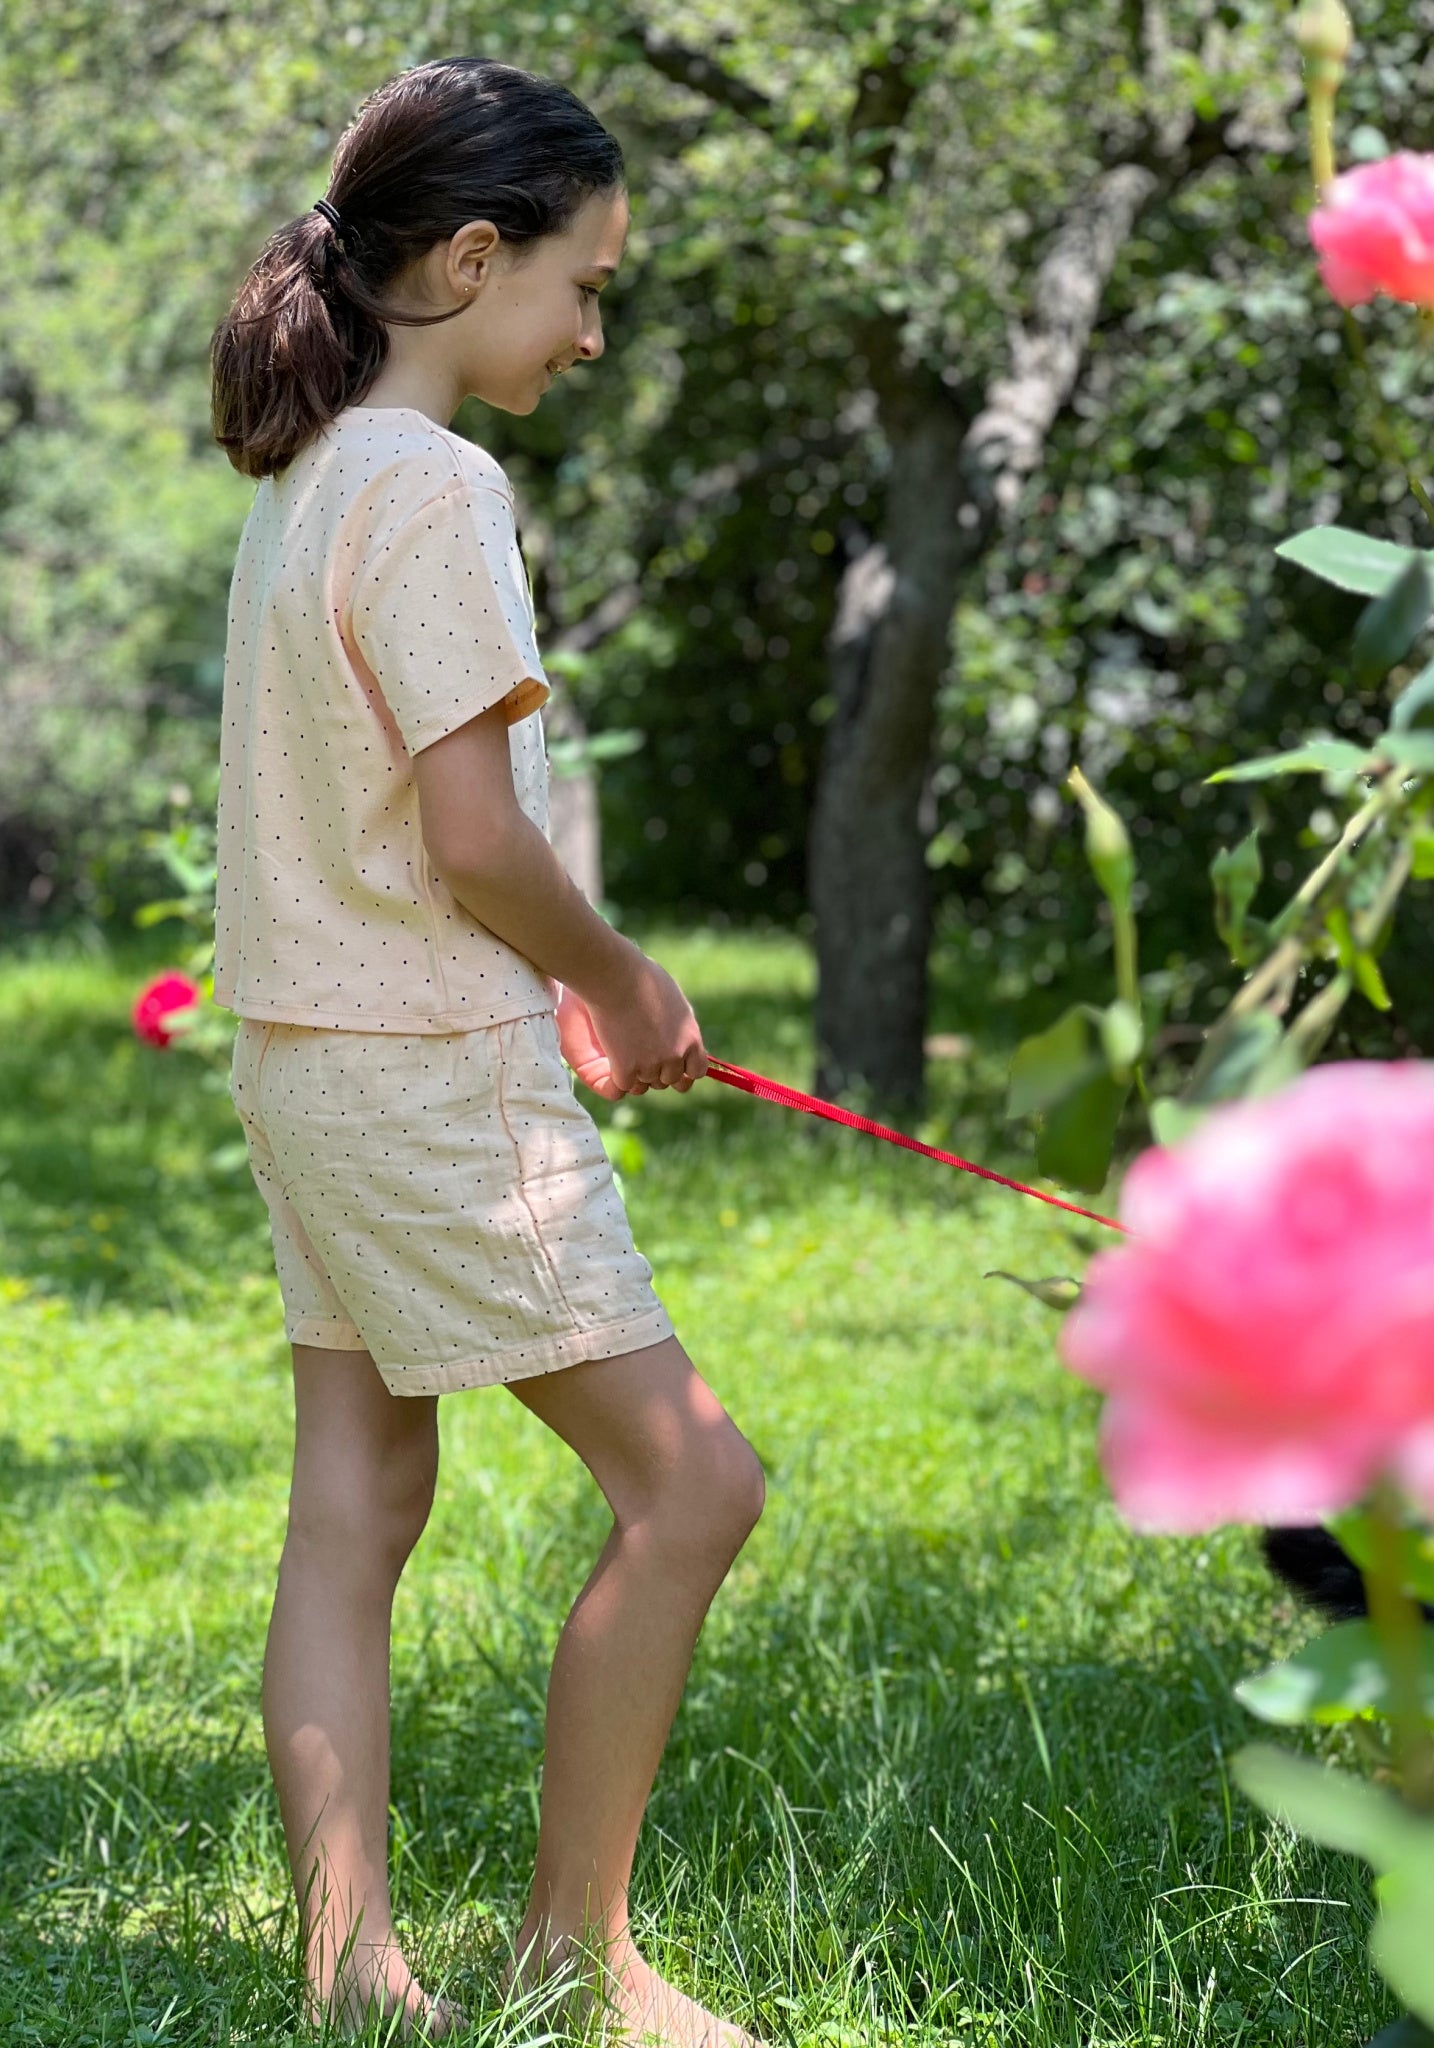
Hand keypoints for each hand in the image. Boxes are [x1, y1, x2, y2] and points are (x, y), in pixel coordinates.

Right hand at [557, 960, 706, 1097]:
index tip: (672, 1064)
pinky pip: (624, 1085)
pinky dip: (617, 1076)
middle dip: (657, 1071)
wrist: (617, 978)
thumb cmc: (642, 980)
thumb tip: (684, 1040)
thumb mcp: (675, 1001)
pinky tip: (612, 1055)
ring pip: (645, 1084)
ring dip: (636, 1072)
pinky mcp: (627, 1069)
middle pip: (669, 1080)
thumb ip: (681, 1026)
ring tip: (624, 1045)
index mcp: (691, 1039)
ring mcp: (651, 1065)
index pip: (696, 1072)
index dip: (684, 1070)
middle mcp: (675, 1056)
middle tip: (640, 1050)